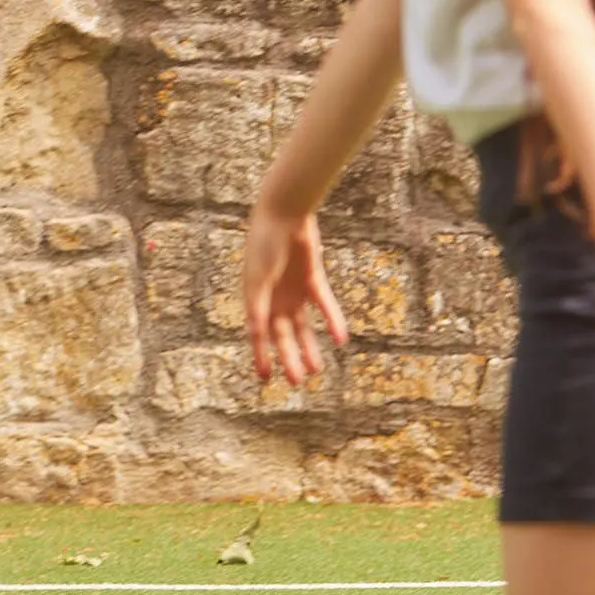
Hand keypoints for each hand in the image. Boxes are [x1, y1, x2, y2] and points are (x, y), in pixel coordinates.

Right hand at [243, 205, 349, 384]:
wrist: (284, 213)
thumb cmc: (263, 243)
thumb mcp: (258, 279)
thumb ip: (258, 307)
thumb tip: (256, 334)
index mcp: (255, 299)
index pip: (258, 334)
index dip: (261, 356)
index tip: (265, 378)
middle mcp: (274, 298)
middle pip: (283, 335)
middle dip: (288, 358)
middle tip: (297, 381)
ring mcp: (294, 291)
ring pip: (304, 327)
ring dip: (309, 347)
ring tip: (317, 369)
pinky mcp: (313, 280)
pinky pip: (324, 305)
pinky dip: (332, 321)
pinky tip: (340, 339)